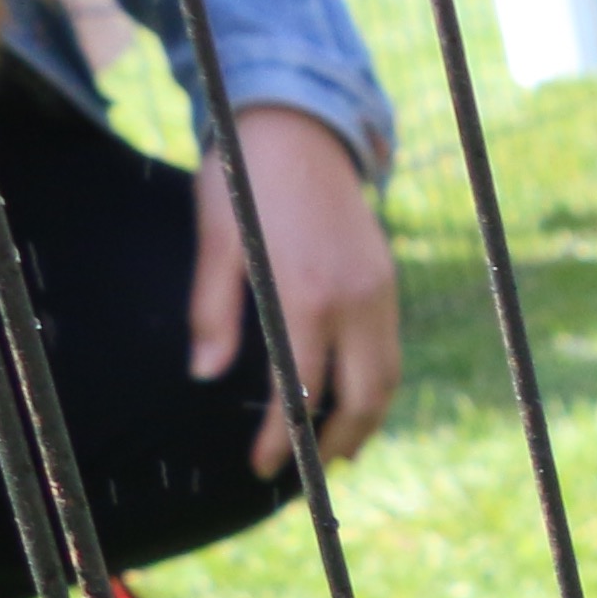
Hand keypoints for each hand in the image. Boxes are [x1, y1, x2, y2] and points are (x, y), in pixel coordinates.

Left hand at [184, 107, 399, 478]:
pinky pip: (391, 350)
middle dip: (338, 444)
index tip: (265, 466)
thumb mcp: (216, 239)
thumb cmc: (243, 179)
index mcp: (306, 294)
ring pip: (388, 379)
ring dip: (366, 420)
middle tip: (309, 472)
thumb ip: (213, 310)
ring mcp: (379, 292)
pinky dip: (375, 385)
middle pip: (363, 398)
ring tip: (337, 447)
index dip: (284, 437)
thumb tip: (206, 375)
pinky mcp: (387, 282)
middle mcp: (354, 301)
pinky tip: (350, 394)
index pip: (302, 390)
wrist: (299, 125)